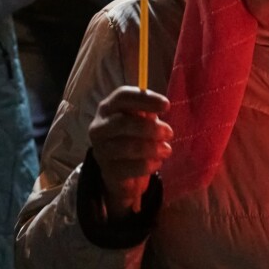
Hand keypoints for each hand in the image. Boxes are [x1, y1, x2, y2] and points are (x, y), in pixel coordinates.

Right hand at [88, 86, 172, 218]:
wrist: (121, 172)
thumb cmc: (133, 137)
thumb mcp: (141, 120)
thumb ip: (147, 113)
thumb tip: (161, 107)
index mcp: (108, 108)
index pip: (122, 96)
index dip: (145, 99)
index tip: (167, 105)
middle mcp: (99, 127)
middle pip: (123, 123)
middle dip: (150, 128)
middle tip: (169, 133)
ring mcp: (101, 150)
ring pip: (127, 147)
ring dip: (152, 148)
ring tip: (166, 149)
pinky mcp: (108, 171)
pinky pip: (131, 167)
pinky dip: (149, 164)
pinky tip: (157, 162)